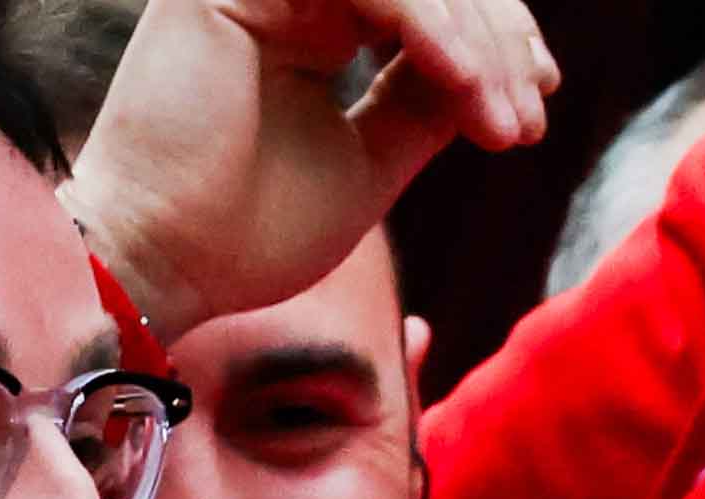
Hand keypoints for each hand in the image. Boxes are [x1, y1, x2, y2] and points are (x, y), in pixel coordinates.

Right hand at [62, 0, 558, 334]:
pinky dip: (431, 31)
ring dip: (474, 42)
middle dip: (498, 36)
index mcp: (310, 21)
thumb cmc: (249, 231)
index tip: (538, 99)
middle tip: (529, 112)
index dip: (496, 35)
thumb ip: (427, 101)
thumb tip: (503, 67)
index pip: (427, 0)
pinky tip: (463, 88)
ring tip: (502, 120)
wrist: (166, 267)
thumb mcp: (374, 159)